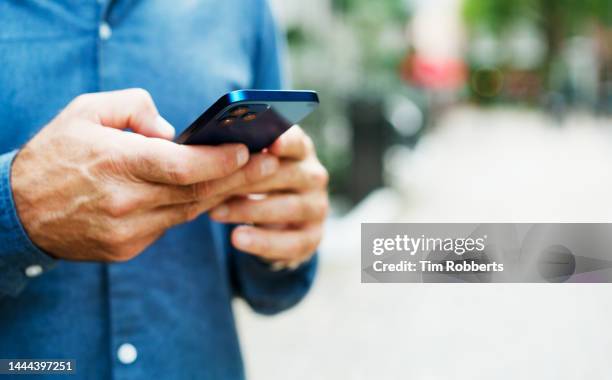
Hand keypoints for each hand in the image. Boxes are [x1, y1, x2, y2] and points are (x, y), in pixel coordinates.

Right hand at [11, 89, 278, 261]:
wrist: (17, 211)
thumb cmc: (56, 154)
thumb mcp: (86, 111)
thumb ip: (134, 108)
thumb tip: (173, 132)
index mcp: (115, 163)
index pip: (181, 167)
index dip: (219, 161)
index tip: (248, 150)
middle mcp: (124, 202)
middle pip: (196, 192)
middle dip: (239, 178)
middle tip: (272, 164)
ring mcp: (127, 231)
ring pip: (188, 212)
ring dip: (221, 194)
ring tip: (251, 177)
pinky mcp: (126, 248)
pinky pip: (169, 226)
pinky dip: (189, 208)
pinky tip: (211, 194)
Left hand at [209, 126, 328, 268]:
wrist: (271, 223)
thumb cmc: (253, 182)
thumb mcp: (249, 166)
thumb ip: (240, 155)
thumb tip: (211, 150)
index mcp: (299, 150)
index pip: (297, 142)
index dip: (285, 142)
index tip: (271, 144)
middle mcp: (313, 176)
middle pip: (288, 174)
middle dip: (250, 180)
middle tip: (214, 184)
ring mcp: (316, 207)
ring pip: (288, 207)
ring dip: (249, 210)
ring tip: (216, 213)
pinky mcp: (312, 237)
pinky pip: (291, 242)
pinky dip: (263, 242)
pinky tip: (237, 238)